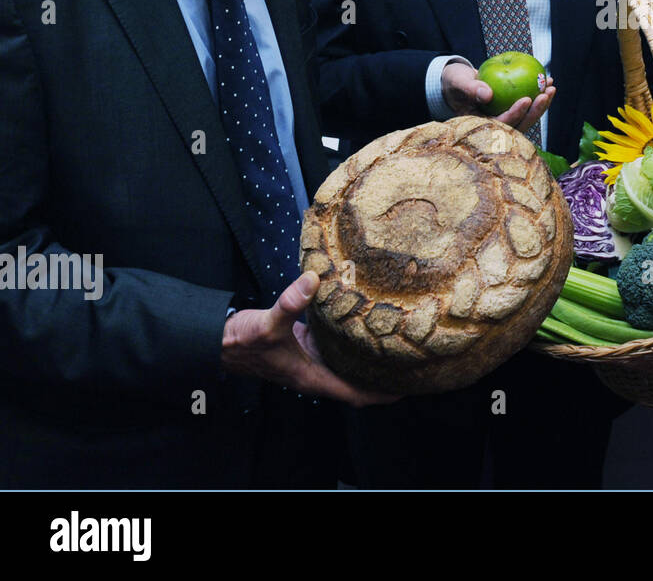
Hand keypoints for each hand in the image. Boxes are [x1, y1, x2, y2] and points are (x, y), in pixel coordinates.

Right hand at [221, 272, 398, 407]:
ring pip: (347, 363)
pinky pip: (335, 347)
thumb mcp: (268, 323)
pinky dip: (350, 340)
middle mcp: (316, 372)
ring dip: (369, 358)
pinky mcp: (306, 345)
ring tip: (397, 342)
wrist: (219, 340)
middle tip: (412, 361)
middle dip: (383, 375)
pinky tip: (365, 323)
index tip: (409, 386)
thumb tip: (313, 279)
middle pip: (358, 381)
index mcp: (313, 377)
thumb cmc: (243, 341)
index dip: (383, 393)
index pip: (356, 394)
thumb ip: (290, 303)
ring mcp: (311, 359)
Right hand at [442, 61, 555, 137]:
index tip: (527, 99)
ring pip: (527, 118)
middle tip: (545, 93)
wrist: (458, 82)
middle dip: (535, 111)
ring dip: (541, 104)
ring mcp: (505, 120)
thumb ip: (471, 89)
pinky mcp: (512, 112)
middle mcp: (496, 127)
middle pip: (520, 124)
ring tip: (551, 87)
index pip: (501, 124)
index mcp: (481, 126)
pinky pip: (529, 107)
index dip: (515, 113)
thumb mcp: (459, 82)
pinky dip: (539, 96)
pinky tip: (548, 82)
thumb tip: (488, 95)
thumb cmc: (456, 82)